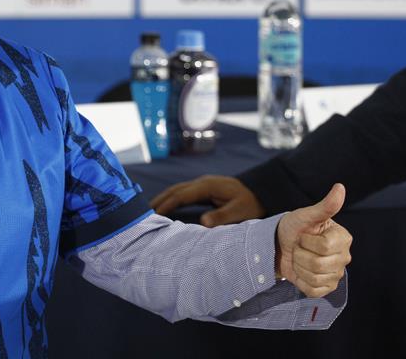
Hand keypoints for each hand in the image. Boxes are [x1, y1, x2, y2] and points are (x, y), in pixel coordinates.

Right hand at [149, 175, 266, 225]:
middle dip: (159, 200)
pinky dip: (171, 199)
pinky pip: (183, 193)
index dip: (166, 204)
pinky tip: (165, 208)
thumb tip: (202, 222)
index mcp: (208, 186)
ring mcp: (202, 185)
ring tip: (149, 211)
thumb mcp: (240, 212)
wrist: (262, 192)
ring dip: (163, 199)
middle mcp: (202, 182)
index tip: (154, 215)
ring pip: (177, 190)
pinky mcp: (204, 190)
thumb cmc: (251, 204)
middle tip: (143, 213)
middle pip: (175, 190)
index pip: (181, 194)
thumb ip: (222, 217)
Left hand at [276, 183, 351, 297]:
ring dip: (299, 266)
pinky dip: (301, 281)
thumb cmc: (294, 227)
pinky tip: (301, 271)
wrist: (280, 244)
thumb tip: (340, 187)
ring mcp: (336, 274)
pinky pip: (313, 290)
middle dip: (300, 254)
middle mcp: (344, 257)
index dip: (307, 241)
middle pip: (318, 264)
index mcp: (343, 238)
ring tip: (299, 257)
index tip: (304, 235)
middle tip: (299, 247)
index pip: (324, 246)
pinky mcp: (326, 289)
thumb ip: (325, 206)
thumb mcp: (305, 215)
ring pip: (314, 278)